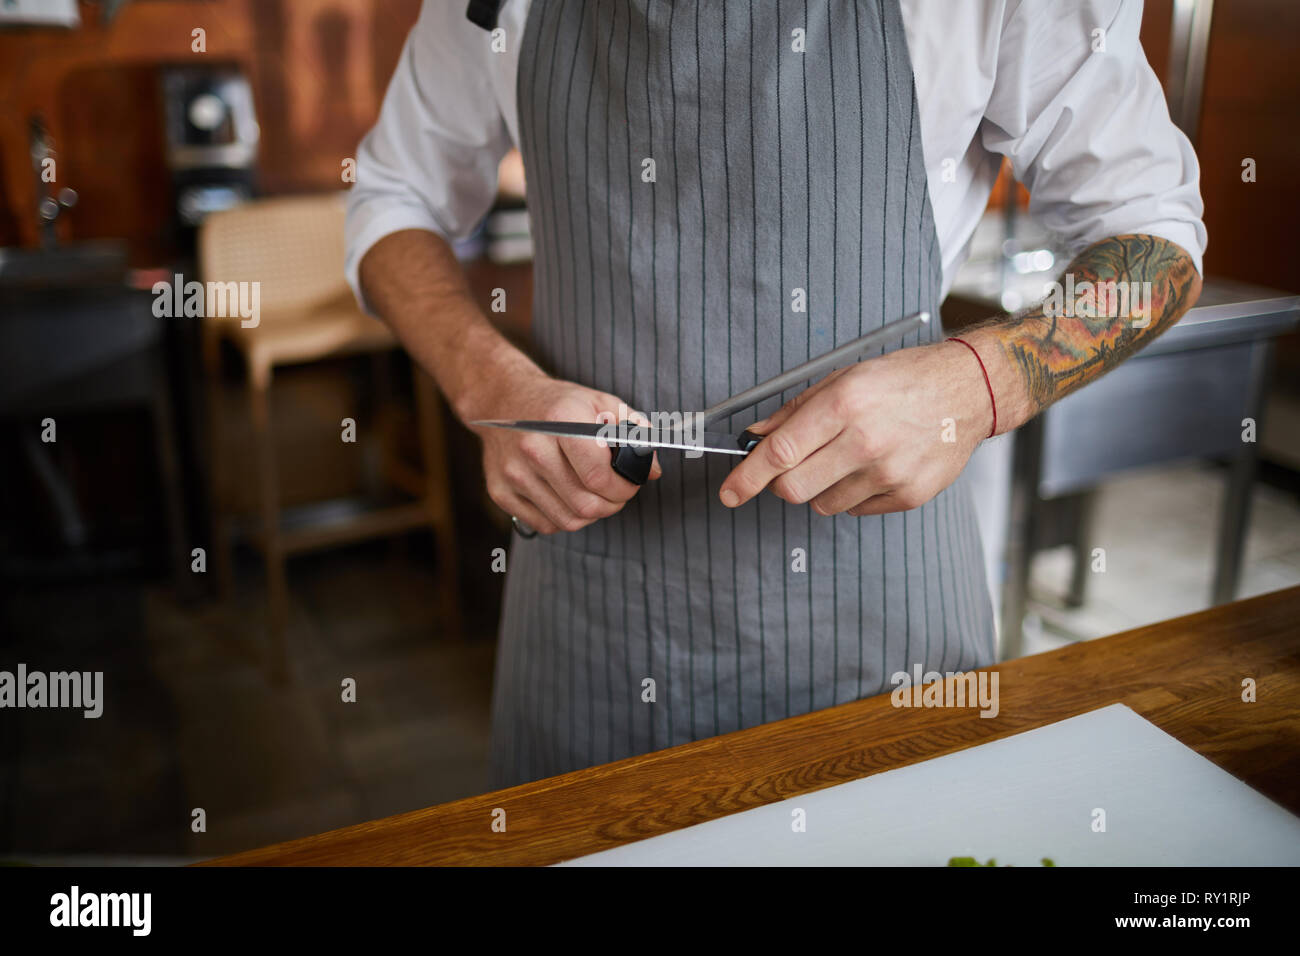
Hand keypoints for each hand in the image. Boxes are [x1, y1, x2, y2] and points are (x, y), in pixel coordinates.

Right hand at [466, 370, 659, 534]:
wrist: (504, 398)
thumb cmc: (558, 404)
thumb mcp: (600, 403)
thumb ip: (634, 433)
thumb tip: (653, 470)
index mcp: (561, 421)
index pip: (599, 477)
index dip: (625, 488)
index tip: (631, 483)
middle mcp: (533, 448)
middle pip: (586, 505)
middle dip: (612, 504)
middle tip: (617, 492)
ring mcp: (514, 473)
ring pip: (568, 521)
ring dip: (591, 514)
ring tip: (595, 494)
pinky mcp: (501, 492)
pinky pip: (545, 524)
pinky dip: (565, 518)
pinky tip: (569, 497)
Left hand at [718, 341, 991, 515]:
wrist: (966, 392)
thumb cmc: (901, 380)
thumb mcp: (842, 379)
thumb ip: (793, 412)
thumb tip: (754, 439)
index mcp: (844, 405)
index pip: (780, 454)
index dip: (747, 477)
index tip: (730, 492)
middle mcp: (866, 441)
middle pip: (793, 489)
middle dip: (781, 483)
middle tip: (792, 466)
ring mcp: (889, 473)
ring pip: (822, 504)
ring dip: (820, 487)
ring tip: (846, 457)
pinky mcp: (907, 496)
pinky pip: (855, 509)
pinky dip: (852, 493)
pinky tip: (873, 466)